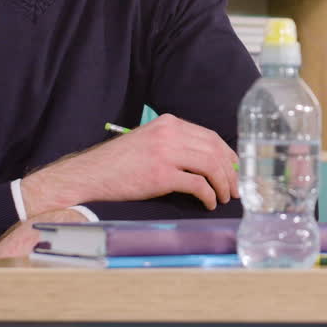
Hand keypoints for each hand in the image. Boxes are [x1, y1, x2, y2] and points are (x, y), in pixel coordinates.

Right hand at [21, 113, 238, 214]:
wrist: (91, 174)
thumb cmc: (119, 162)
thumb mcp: (149, 141)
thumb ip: (175, 143)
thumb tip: (206, 160)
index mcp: (169, 123)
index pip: (210, 136)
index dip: (227, 154)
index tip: (235, 169)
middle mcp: (170, 133)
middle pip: (215, 150)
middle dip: (230, 172)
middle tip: (235, 188)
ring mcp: (166, 153)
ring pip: (211, 166)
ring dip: (222, 184)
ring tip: (223, 198)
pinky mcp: (161, 175)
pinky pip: (198, 185)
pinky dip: (208, 195)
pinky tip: (208, 203)